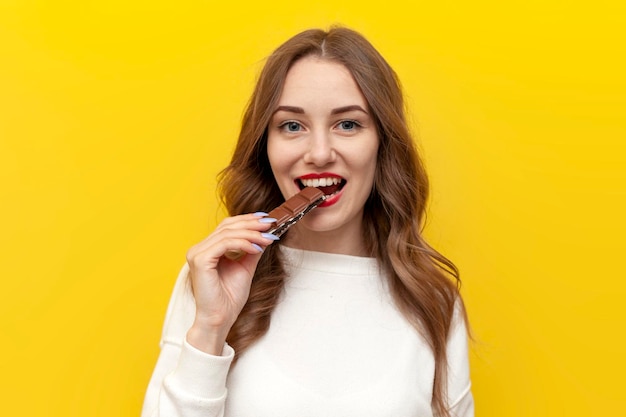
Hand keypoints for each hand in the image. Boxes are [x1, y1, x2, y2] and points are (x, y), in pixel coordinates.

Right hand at [185, 213, 277, 353]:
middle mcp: (199, 249)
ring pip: (227, 233)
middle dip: (252, 224)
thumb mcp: (245, 268)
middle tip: (271, 224)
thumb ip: (252, 250)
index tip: (267, 219)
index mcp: (206, 250)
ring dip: (251, 234)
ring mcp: (197, 253)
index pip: (226, 226)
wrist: (220, 319)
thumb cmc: (229, 298)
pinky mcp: (200, 260)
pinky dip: (243, 243)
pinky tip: (257, 248)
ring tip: (267, 238)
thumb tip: (265, 234)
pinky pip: (225, 243)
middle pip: (227, 226)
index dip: (247, 220)